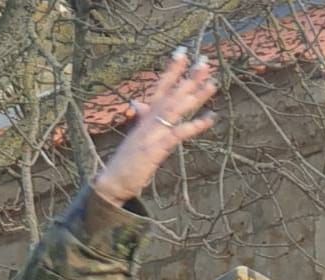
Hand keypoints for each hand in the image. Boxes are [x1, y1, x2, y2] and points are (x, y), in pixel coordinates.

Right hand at [93, 51, 216, 207]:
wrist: (113, 181)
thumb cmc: (125, 162)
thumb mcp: (134, 137)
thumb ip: (140, 119)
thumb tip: (138, 103)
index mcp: (144, 117)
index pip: (159, 88)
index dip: (171, 70)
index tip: (183, 52)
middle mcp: (148, 120)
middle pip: (171, 93)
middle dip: (188, 77)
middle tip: (205, 62)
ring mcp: (152, 133)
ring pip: (176, 108)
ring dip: (194, 95)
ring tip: (211, 83)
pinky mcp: (156, 148)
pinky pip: (178, 133)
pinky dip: (195, 125)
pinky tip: (210, 118)